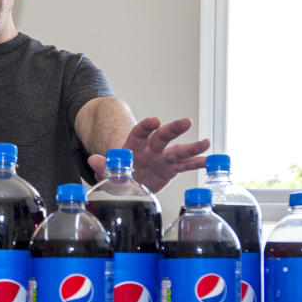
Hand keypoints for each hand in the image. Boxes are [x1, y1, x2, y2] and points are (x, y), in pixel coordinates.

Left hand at [87, 117, 209, 192]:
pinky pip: (185, 167)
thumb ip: (102, 165)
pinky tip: (208, 162)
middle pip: (163, 136)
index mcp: (134, 145)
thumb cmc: (116, 172)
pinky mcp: (170, 169)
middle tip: (186, 122)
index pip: (140, 132)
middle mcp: (151, 149)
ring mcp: (162, 158)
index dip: (147, 126)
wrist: (126, 180)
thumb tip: (92, 160)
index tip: (155, 120)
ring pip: (178, 150)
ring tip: (206, 143)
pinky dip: (196, 164)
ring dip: (192, 147)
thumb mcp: (106, 170)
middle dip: (174, 129)